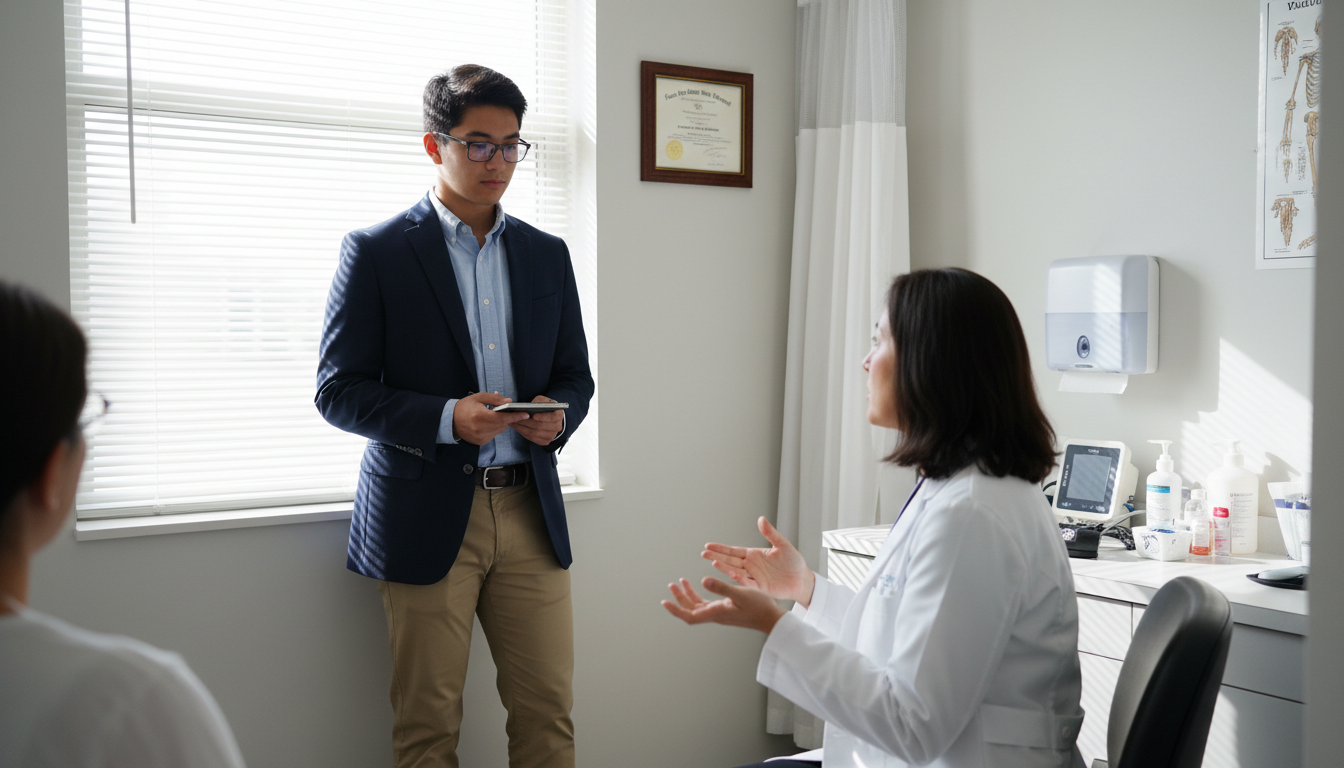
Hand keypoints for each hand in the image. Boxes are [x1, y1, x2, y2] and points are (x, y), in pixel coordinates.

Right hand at [453, 392, 530, 445]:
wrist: (449, 420)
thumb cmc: (464, 407)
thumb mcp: (478, 397)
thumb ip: (494, 399)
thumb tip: (509, 401)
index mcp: (481, 416)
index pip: (502, 417)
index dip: (515, 416)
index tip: (526, 414)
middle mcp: (481, 429)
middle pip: (503, 424)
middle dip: (507, 417)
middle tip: (507, 410)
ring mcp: (481, 437)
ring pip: (499, 430)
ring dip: (500, 423)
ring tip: (493, 416)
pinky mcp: (481, 442)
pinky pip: (494, 435)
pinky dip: (494, 429)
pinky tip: (487, 423)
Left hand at [511, 395, 563, 445]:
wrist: (547, 416)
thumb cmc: (544, 406)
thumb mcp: (543, 400)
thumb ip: (539, 401)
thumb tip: (532, 406)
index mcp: (559, 415)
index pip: (553, 417)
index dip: (544, 417)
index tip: (534, 416)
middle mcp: (557, 427)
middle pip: (541, 426)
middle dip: (527, 422)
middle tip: (516, 418)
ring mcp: (551, 435)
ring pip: (535, 433)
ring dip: (522, 428)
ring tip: (513, 422)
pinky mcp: (545, 441)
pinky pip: (532, 438)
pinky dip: (523, 433)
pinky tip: (516, 427)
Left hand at [661, 577, 786, 633]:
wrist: (771, 618)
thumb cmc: (758, 607)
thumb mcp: (739, 593)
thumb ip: (721, 587)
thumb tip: (702, 580)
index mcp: (716, 612)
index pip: (689, 616)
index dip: (676, 610)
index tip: (665, 602)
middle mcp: (715, 615)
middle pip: (690, 610)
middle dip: (679, 599)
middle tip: (671, 585)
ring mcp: (720, 613)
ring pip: (698, 606)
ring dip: (688, 595)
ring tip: (681, 581)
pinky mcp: (726, 610)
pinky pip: (707, 604)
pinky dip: (700, 595)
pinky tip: (700, 585)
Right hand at [702, 516, 815, 606]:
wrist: (803, 579)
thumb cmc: (794, 562)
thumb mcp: (782, 544)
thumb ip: (770, 533)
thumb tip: (760, 519)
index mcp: (754, 554)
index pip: (734, 550)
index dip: (721, 548)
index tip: (708, 546)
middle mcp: (751, 566)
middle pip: (730, 560)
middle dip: (717, 557)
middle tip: (703, 554)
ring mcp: (754, 577)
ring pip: (736, 572)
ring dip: (725, 568)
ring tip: (713, 563)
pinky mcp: (761, 588)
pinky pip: (748, 583)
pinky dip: (739, 580)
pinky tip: (731, 575)